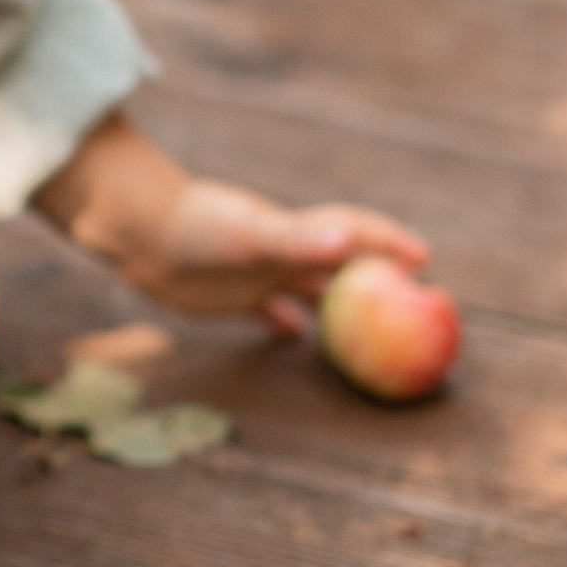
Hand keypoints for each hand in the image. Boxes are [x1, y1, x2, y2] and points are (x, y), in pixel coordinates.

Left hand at [117, 181, 428, 334]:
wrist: (142, 232)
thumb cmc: (197, 229)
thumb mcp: (252, 236)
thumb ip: (298, 241)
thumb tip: (346, 243)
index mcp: (296, 235)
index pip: (355, 234)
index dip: (390, 243)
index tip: (424, 260)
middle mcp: (284, 252)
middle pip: (340, 264)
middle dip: (374, 278)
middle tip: (409, 299)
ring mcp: (258, 273)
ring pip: (308, 289)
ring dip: (335, 303)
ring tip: (365, 327)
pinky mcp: (231, 295)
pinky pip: (266, 311)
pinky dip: (283, 322)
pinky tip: (292, 337)